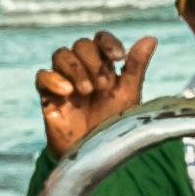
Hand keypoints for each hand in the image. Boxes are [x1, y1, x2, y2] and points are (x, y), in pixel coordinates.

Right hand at [32, 31, 152, 154]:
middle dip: (93, 61)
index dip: (107, 42)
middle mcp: (83, 71)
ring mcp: (65, 83)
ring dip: (75, 68)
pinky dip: (53, 79)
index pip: (100, 39)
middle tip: (103, 85)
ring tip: (87, 91)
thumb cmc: (115, 127)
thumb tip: (152, 37)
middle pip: (80, 45)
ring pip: (60, 55)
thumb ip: (136, 66)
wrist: (97, 157)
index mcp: (104, 67)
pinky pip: (42, 76)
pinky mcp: (49, 98)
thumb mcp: (129, 95)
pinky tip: (67, 93)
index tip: (118, 58)